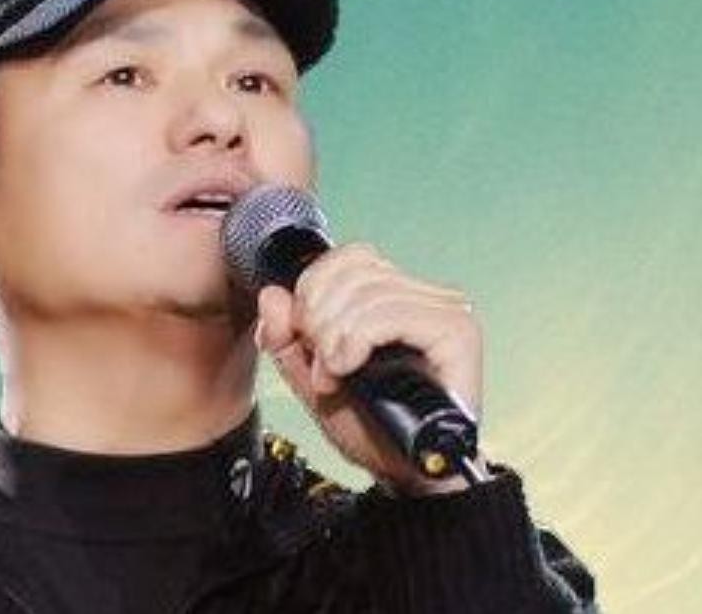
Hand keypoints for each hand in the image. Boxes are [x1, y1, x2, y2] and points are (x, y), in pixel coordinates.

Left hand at [254, 243, 485, 494]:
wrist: (406, 473)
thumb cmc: (371, 428)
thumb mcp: (311, 378)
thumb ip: (286, 338)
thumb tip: (272, 294)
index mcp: (394, 296)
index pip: (347, 257)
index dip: (313, 290)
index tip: (306, 339)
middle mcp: (424, 296)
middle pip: (352, 270)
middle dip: (317, 318)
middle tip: (320, 364)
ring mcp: (445, 310)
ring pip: (366, 292)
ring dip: (333, 339)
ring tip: (334, 376)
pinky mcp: (457, 332)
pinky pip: (389, 314)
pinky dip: (356, 340)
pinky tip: (348, 369)